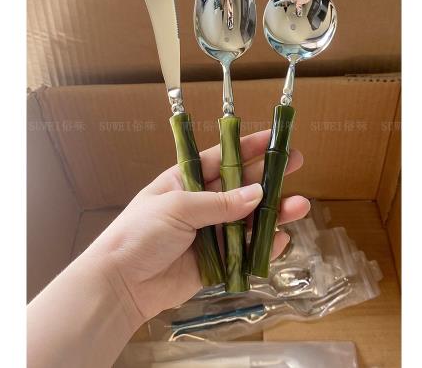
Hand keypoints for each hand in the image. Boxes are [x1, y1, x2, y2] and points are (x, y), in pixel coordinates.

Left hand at [89, 129, 308, 326]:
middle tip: (296, 162)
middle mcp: (201, 204)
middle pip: (241, 186)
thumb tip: (257, 193)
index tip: (273, 137)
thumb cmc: (141, 232)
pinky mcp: (215, 261)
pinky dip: (264, 246)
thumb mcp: (178, 207)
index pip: (222, 158)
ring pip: (247, 218)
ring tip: (299, 205)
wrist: (121, 283)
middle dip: (268, 175)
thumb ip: (220, 203)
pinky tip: (282, 239)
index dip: (247, 147)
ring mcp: (210, 232)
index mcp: (186, 181)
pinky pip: (244, 251)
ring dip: (273, 212)